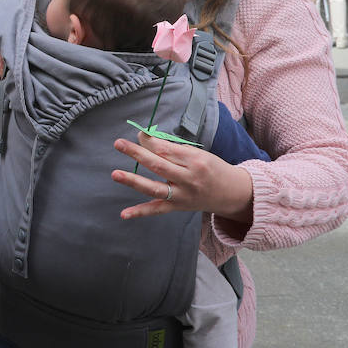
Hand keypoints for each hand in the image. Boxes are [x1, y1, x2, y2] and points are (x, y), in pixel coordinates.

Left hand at [110, 131, 253, 222]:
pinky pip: (157, 210)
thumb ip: (173, 149)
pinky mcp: (177, 207)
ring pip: (155, 188)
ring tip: (115, 174)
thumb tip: (145, 139)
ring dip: (133, 181)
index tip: (138, 134)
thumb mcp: (198, 154)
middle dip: (137, 153)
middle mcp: (189, 179)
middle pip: (159, 165)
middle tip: (119, 144)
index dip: (150, 141)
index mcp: (196, 161)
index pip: (167, 150)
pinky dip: (140, 212)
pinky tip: (124, 214)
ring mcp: (182, 195)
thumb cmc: (211, 168)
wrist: (232, 193)